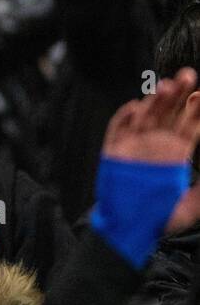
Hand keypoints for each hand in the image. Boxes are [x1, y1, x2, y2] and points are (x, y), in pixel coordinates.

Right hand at [101, 68, 199, 232]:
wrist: (127, 229)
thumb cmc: (159, 219)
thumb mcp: (190, 207)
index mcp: (176, 153)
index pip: (189, 125)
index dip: (196, 109)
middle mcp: (156, 145)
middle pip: (168, 114)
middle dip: (178, 94)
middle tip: (189, 75)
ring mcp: (134, 146)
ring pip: (145, 116)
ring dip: (154, 100)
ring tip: (165, 85)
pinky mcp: (113, 152)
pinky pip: (117, 130)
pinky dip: (124, 118)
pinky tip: (135, 107)